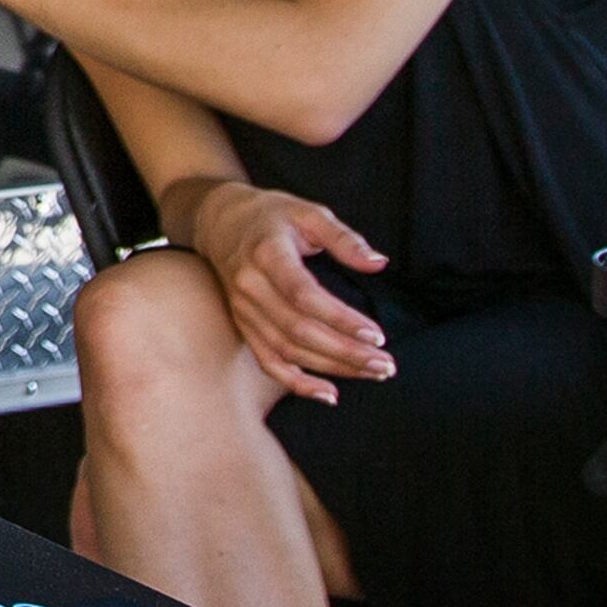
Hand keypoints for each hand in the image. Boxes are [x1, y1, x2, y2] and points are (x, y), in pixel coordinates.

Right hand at [184, 181, 394, 402]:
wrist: (220, 222)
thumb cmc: (271, 216)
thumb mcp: (309, 213)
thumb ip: (344, 238)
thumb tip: (379, 263)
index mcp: (267, 254)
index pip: (304, 295)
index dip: (340, 319)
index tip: (376, 335)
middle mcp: (250, 286)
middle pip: (298, 330)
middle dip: (346, 352)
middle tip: (385, 364)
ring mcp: (243, 309)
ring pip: (287, 350)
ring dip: (331, 368)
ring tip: (371, 373)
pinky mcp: (243, 324)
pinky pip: (268, 361)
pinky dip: (296, 382)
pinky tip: (328, 393)